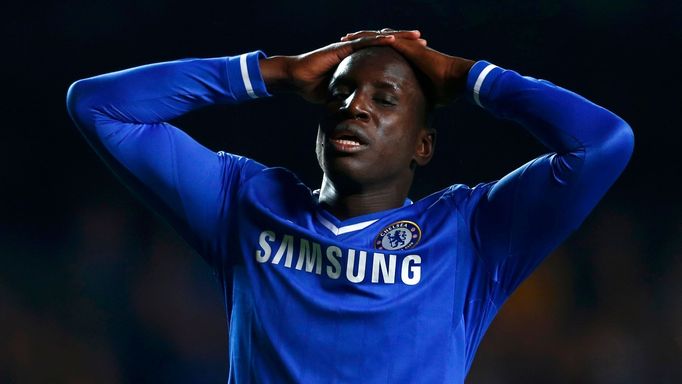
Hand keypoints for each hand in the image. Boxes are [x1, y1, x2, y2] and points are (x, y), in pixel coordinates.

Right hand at [260, 33, 412, 102]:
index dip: (400, 55)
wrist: (295, 78)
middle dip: (405, 42)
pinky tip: (393, 39)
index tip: (419, 57)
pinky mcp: (342, 47)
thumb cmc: (313, 88)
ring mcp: (349, 46)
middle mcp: (355, 50)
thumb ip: (352, 99)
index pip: (383, 55)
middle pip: (385, 43)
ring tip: (416, 36)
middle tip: (424, 41)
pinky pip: (364, 43)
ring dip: (398, 37)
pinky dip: (379, 40)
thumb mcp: (340, 95)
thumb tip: (362, 115)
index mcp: (357, 61)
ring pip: (379, 38)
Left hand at [341, 29, 474, 105]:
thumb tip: (415, 115)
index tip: (358, 57)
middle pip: (379, 42)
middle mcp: (407, 49)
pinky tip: (356, 39)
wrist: (457, 80)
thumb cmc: (447, 90)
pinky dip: (369, 38)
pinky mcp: (407, 47)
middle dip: (362, 42)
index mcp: (409, 59)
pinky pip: (384, 40)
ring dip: (361, 38)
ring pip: (378, 38)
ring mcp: (406, 46)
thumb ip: (419, 101)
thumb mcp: (427, 97)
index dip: (372, 54)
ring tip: (345, 38)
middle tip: (345, 42)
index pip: (386, 54)